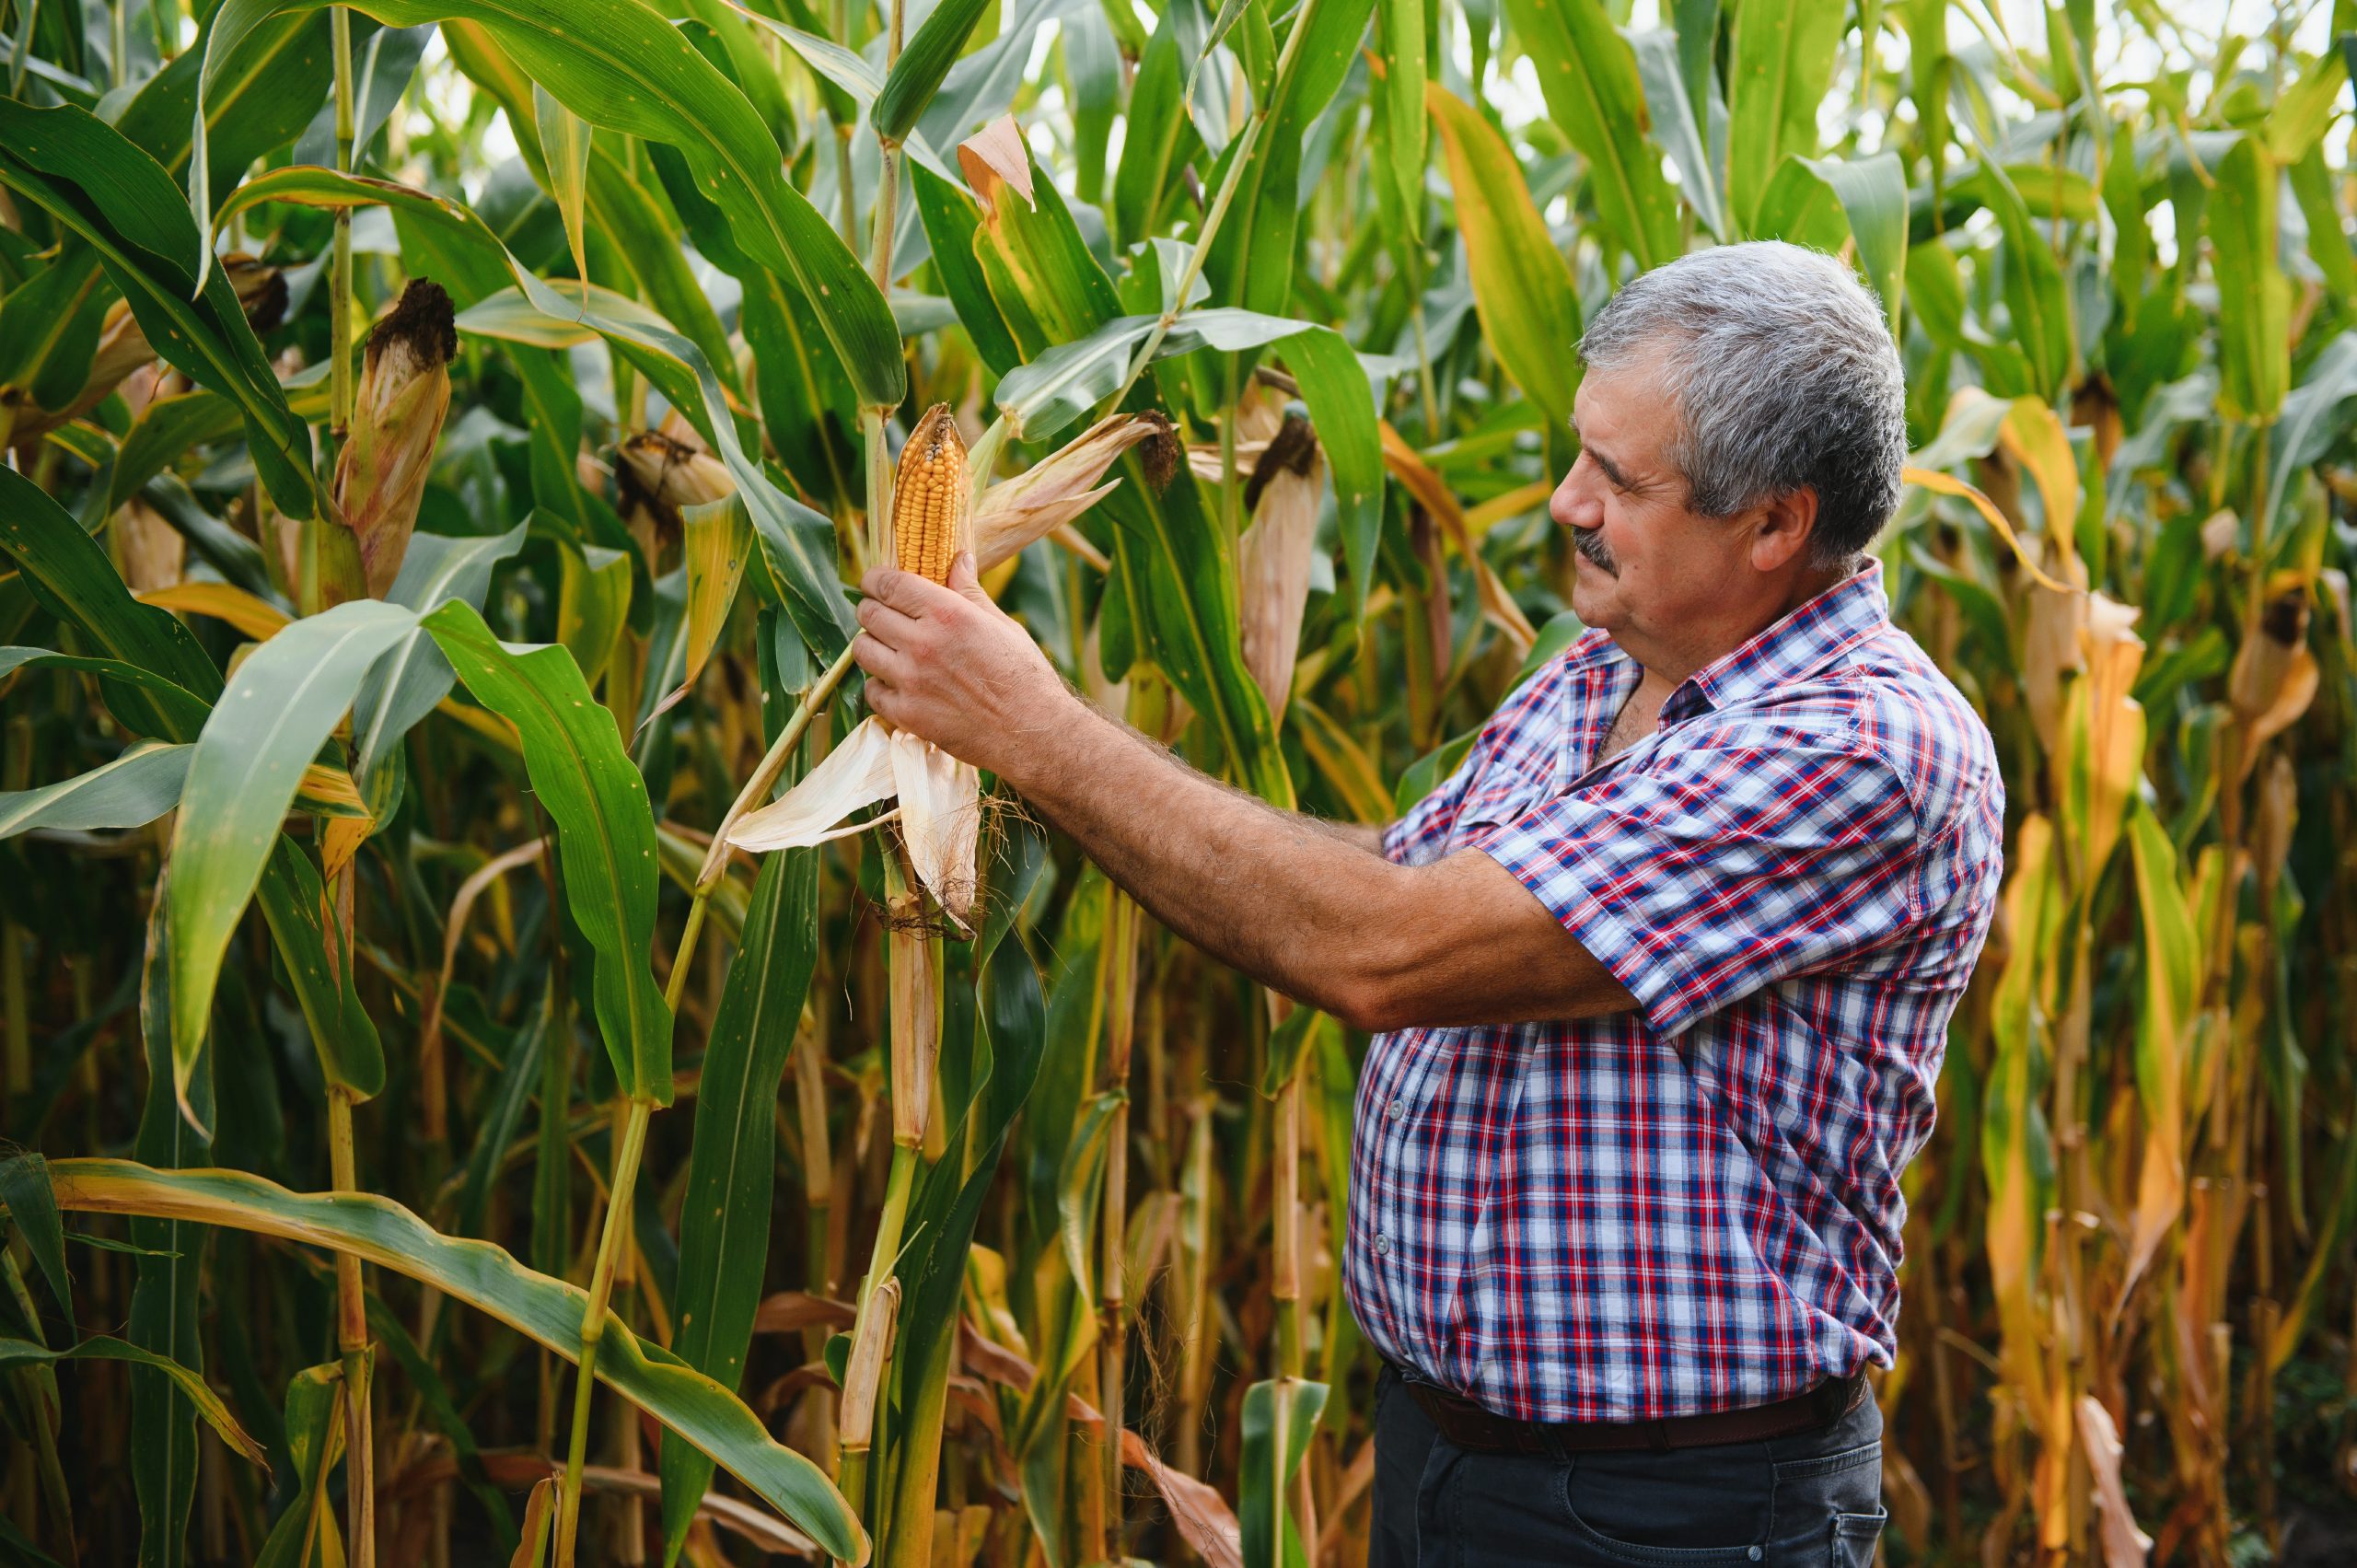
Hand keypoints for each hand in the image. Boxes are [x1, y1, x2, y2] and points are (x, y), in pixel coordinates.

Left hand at [853, 553, 1077, 784]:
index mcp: (947, 614)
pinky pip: (871, 691)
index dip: (874, 579)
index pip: (888, 584)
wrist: (1032, 732)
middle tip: (882, 615)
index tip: (874, 582)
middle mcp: (922, 643)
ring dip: (871, 645)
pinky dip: (879, 685)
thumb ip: (970, 591)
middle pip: (868, 614)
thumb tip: (960, 558)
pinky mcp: (907, 714)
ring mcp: (911, 681)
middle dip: (871, 609)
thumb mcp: (1002, 624)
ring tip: (889, 649)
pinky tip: (897, 683)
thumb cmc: (1024, 676)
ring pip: (862, 650)